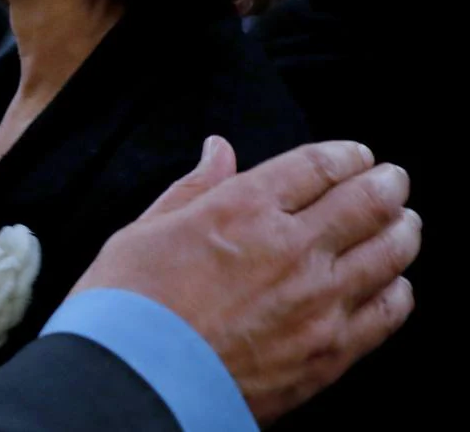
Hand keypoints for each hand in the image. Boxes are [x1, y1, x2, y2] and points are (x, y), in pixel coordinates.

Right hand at [71, 137, 419, 425]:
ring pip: (388, 253)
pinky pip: (387, 311)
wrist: (137, 384)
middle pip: (366, 202)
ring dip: (402, 230)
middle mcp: (292, 247)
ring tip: (404, 223)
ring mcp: (318, 302)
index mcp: (243, 208)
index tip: (356, 155)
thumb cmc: (129, 305)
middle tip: (394, 179)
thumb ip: (194, 188)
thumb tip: (218, 150)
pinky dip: (398, 290)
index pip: (318, 166)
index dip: (345, 155)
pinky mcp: (329, 352)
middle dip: (386, 184)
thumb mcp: (145, 230)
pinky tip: (394, 283)